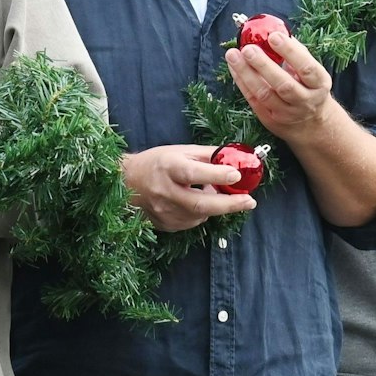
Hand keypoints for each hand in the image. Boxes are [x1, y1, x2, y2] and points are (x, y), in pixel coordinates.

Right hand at [120, 144, 255, 231]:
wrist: (126, 183)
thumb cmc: (156, 162)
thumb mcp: (180, 151)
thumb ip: (208, 155)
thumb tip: (236, 158)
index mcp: (168, 167)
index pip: (193, 173)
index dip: (216, 175)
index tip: (236, 175)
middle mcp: (164, 191)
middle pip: (200, 203)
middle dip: (229, 204)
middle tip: (249, 201)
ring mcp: (163, 211)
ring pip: (199, 214)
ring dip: (214, 206)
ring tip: (211, 192)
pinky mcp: (165, 224)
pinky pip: (191, 222)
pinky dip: (200, 213)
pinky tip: (194, 201)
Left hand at [224, 28, 333, 139]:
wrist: (311, 123)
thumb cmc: (309, 87)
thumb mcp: (312, 72)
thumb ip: (297, 53)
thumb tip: (278, 31)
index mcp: (319, 84)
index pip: (306, 68)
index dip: (290, 52)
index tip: (273, 36)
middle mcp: (305, 100)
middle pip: (284, 85)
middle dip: (264, 65)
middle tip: (248, 48)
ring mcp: (287, 112)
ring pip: (264, 94)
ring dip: (246, 73)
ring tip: (233, 55)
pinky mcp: (270, 119)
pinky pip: (253, 100)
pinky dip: (242, 82)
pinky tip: (234, 67)